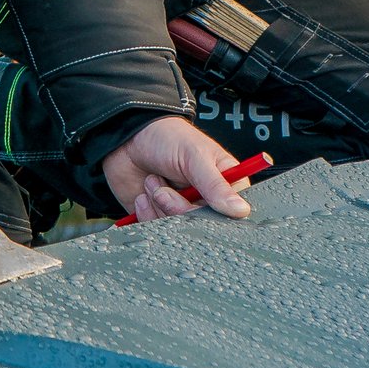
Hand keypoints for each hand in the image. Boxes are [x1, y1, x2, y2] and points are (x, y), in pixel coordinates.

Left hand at [101, 116, 254, 221]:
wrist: (126, 138)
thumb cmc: (166, 136)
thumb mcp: (195, 156)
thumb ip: (216, 184)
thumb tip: (241, 210)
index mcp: (223, 183)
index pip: (233, 213)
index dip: (216, 215)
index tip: (197, 205)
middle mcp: (204, 200)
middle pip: (202, 226)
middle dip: (178, 209)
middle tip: (165, 191)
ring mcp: (181, 210)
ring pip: (177, 230)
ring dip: (159, 207)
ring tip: (153, 182)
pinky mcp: (158, 218)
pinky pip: (156, 231)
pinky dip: (146, 214)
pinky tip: (143, 195)